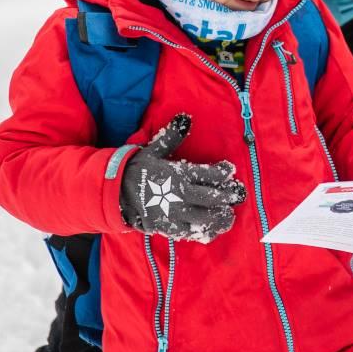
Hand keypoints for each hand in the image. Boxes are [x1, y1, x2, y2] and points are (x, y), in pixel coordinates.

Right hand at [119, 115, 243, 241]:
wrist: (113, 192)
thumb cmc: (136, 168)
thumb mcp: (153, 149)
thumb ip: (172, 136)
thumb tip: (185, 118)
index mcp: (177, 174)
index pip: (208, 174)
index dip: (222, 173)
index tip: (230, 170)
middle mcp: (178, 195)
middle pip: (211, 198)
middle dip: (227, 196)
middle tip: (238, 195)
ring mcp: (173, 214)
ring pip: (204, 218)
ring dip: (219, 217)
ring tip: (229, 216)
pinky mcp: (167, 228)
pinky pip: (189, 233)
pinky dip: (203, 232)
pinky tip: (212, 231)